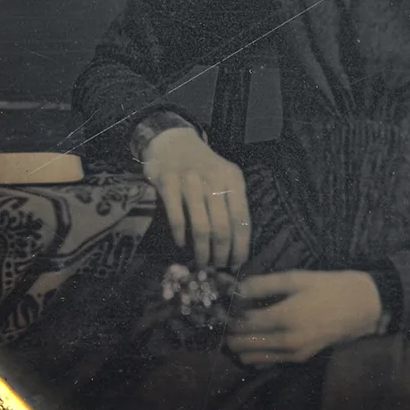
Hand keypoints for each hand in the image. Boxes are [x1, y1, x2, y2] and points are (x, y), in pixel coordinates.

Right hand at [141, 127, 249, 269]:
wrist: (173, 142)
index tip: (237, 264)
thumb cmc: (203, 166)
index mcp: (233, 179)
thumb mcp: (224, 177)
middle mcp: (214, 179)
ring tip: (201, 262)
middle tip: (218, 267)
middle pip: (222, 227)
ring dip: (202, 251)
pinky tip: (181, 244)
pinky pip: (177, 218)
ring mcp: (190, 181)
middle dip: (222, 253)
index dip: (241, 245)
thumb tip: (237, 244)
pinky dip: (180, 236)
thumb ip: (231, 203)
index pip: (242, 219)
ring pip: (201, 227)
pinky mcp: (168, 183)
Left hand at [226, 270, 381, 364]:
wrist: (361, 306)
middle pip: (243, 343)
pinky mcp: (300, 359)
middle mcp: (286, 341)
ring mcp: (293, 353)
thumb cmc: (328, 287)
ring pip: (252, 357)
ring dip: (240, 345)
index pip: (243, 322)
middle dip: (230, 332)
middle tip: (227, 317)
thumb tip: (236, 288)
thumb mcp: (297, 278)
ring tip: (238, 328)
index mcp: (284, 317)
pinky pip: (267, 362)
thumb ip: (264, 284)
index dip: (229, 314)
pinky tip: (253, 341)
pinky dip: (255, 354)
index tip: (223, 305)